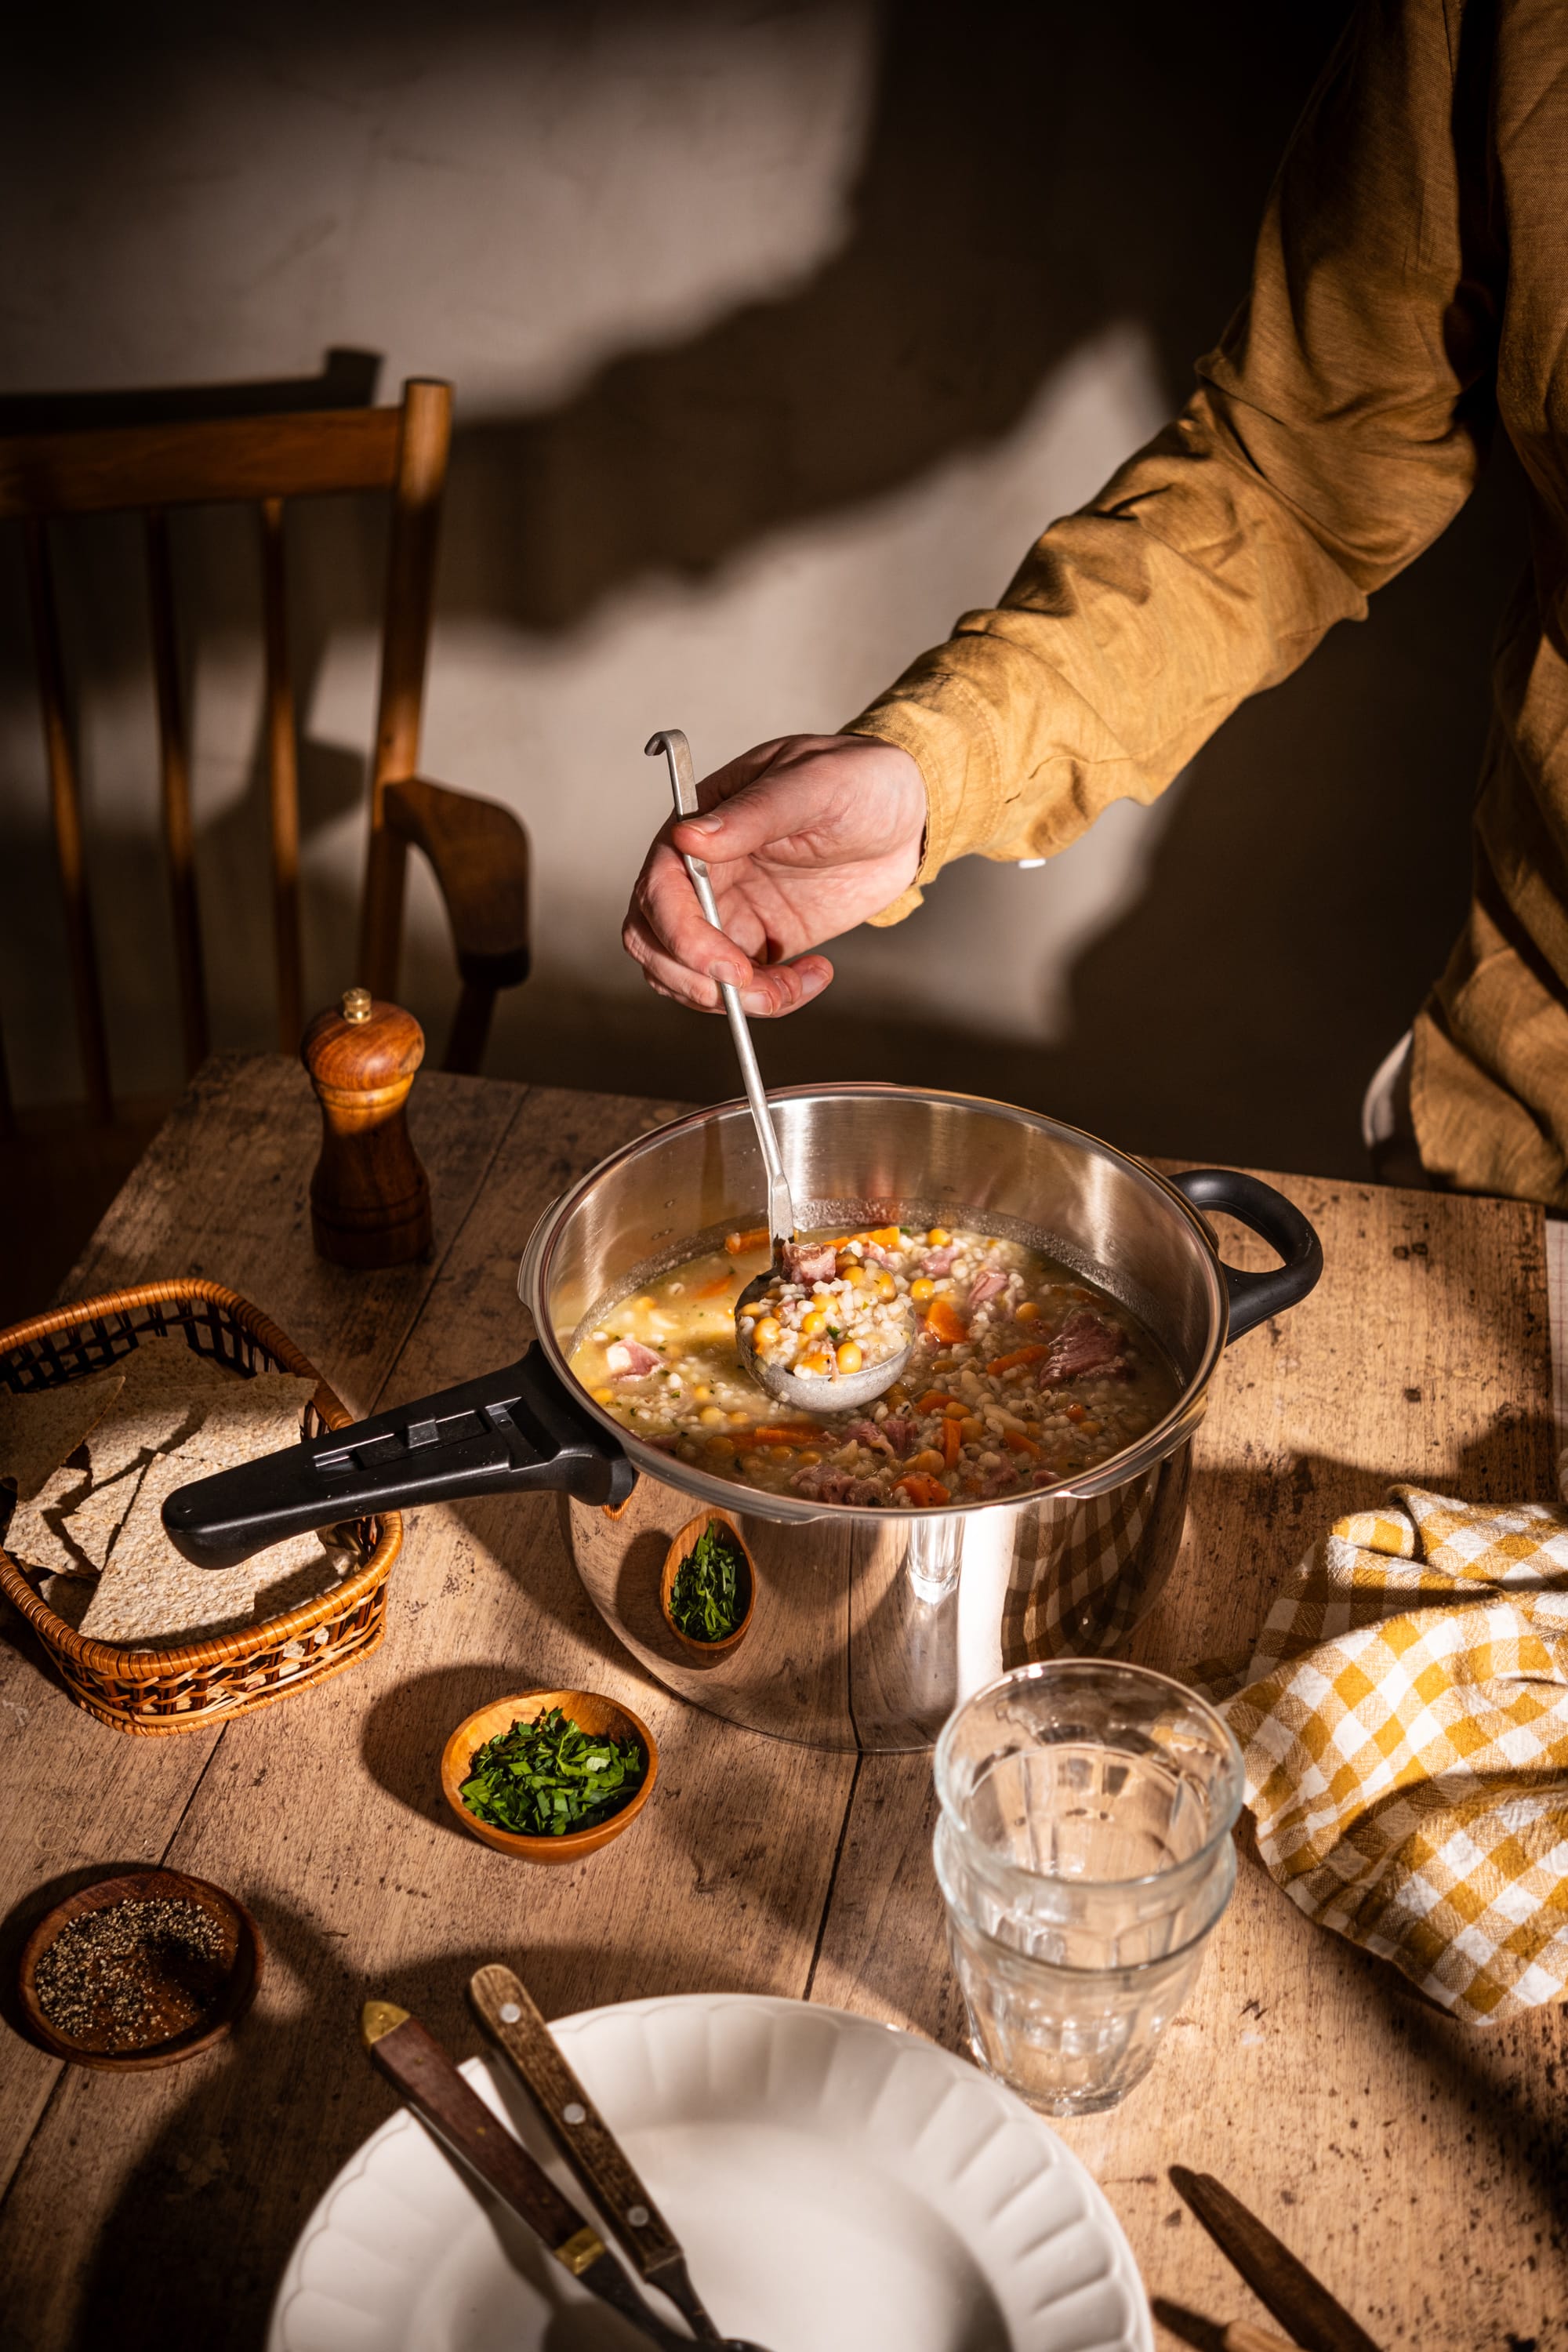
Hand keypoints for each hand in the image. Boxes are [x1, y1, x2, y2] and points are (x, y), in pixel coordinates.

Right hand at [622, 733, 924, 1015]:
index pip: (659, 889)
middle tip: (757, 994)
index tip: (727, 965)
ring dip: (733, 1000)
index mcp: (701, 826)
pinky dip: (771, 999)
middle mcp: (704, 872)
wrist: (906, 811)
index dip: (682, 936)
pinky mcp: (762, 939)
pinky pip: (742, 986)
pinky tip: (814, 976)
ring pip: (690, 974)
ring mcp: (730, 910)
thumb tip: (688, 837)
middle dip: (696, 980)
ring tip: (793, 988)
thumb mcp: (812, 784)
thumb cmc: (857, 779)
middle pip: (656, 941)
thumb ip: (752, 814)